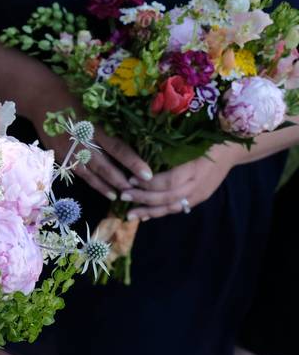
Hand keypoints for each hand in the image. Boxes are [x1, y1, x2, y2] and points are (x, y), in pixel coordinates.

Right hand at [34, 106, 152, 200]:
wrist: (43, 101)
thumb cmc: (74, 100)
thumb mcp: (94, 107)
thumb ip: (109, 123)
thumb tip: (134, 137)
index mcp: (93, 127)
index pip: (117, 148)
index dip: (132, 162)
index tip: (147, 174)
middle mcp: (82, 143)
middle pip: (104, 166)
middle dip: (121, 180)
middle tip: (137, 191)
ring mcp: (70, 152)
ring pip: (91, 174)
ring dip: (106, 186)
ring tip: (119, 196)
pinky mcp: (62, 157)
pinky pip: (80, 173)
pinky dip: (92, 182)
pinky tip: (103, 189)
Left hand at [120, 144, 241, 220]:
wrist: (231, 150)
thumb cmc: (207, 139)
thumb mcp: (190, 140)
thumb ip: (170, 148)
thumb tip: (141, 149)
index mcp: (195, 167)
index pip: (169, 181)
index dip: (149, 183)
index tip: (130, 179)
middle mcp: (198, 184)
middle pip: (168, 197)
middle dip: (143, 198)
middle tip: (123, 196)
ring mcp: (199, 193)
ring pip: (171, 207)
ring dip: (149, 211)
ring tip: (129, 215)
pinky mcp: (199, 199)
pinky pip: (177, 209)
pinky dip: (159, 213)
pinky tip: (144, 216)